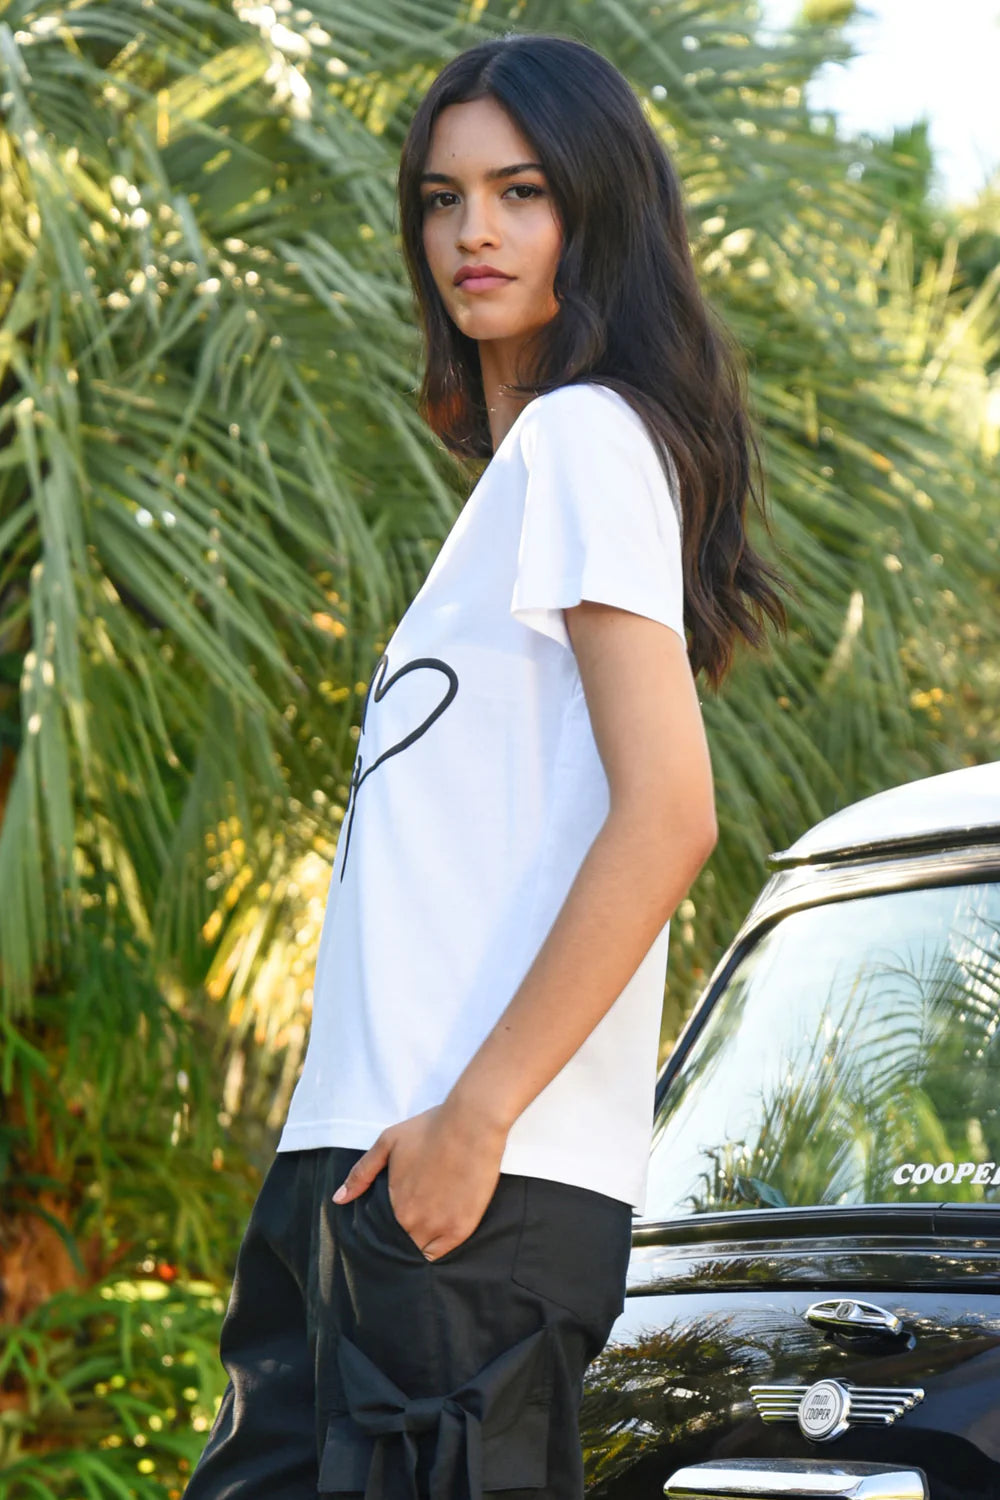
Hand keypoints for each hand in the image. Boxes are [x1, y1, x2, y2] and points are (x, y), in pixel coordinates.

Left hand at [331, 1099, 508, 1259]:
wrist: (472, 1124)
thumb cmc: (429, 1129)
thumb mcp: (387, 1143)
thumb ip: (361, 1173)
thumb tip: (339, 1199)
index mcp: (394, 1206)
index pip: (380, 1234)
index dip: (381, 1232)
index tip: (385, 1226)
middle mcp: (413, 1223)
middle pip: (399, 1246)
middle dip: (397, 1241)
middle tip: (402, 1228)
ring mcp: (439, 1228)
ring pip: (419, 1253)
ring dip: (415, 1248)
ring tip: (418, 1233)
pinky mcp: (462, 1228)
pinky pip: (441, 1254)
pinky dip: (435, 1249)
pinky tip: (435, 1236)